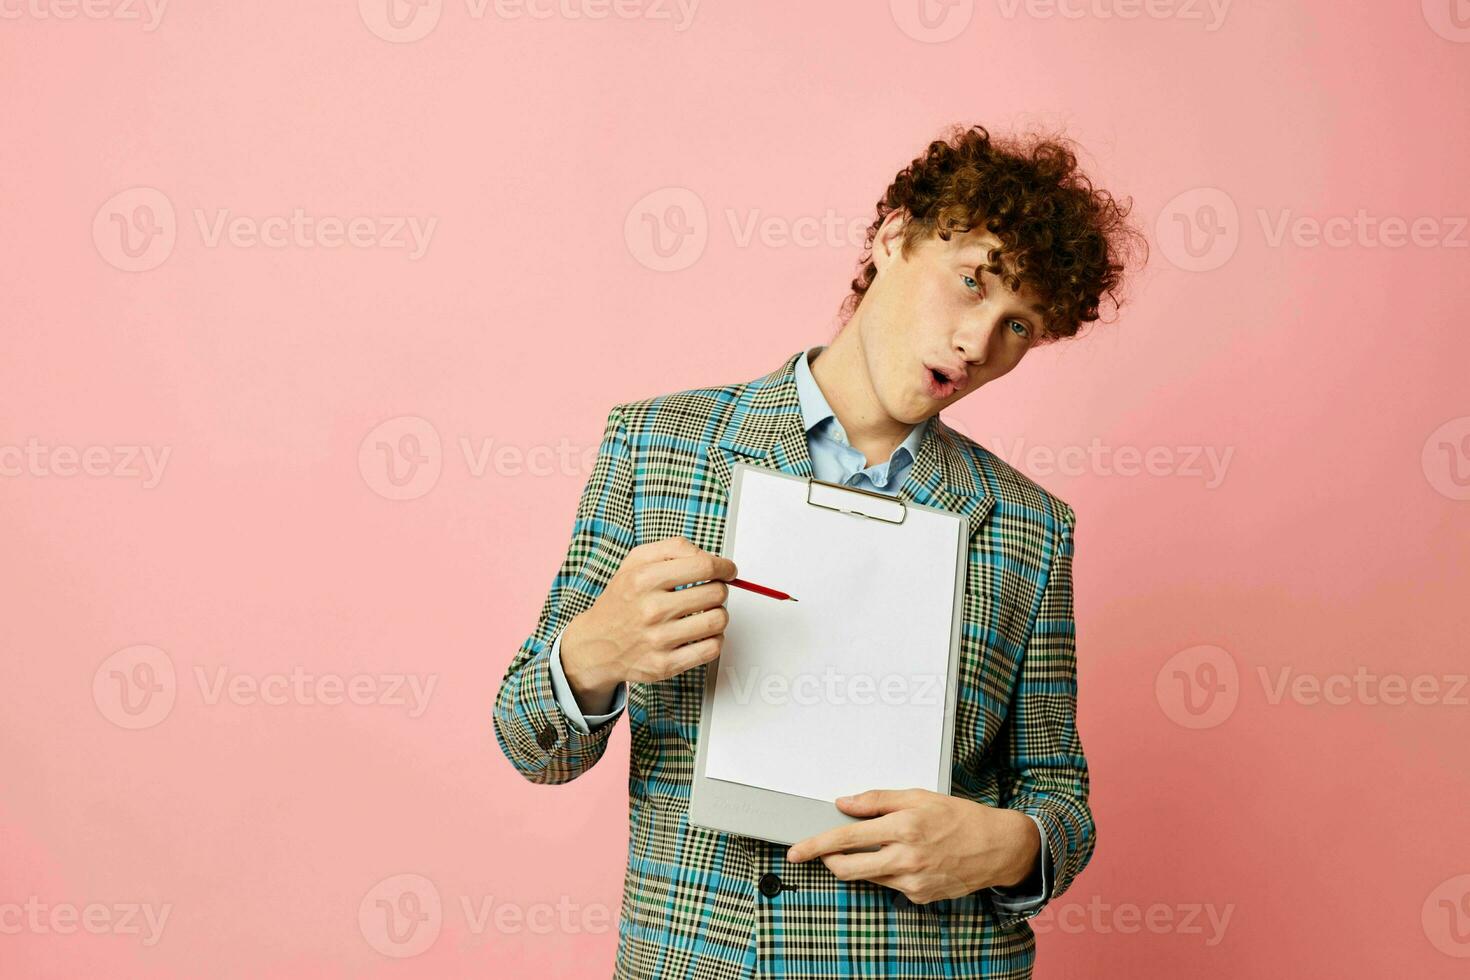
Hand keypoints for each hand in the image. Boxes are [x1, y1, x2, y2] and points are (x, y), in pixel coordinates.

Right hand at [560, 536, 737, 710]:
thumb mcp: (636, 562)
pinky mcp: (665, 665)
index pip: (703, 566)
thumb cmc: (622, 601)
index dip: (724, 566)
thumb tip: (710, 557)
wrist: (596, 645)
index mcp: (644, 580)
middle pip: (716, 593)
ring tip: (706, 613)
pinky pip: (712, 649)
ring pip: (718, 621)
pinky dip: (715, 639)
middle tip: (711, 592)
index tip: (728, 570)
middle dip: (720, 590)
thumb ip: (674, 548)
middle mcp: (651, 610)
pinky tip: (702, 634)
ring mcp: (658, 640)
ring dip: (719, 614)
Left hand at [784, 789, 1040, 904]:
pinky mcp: (919, 896)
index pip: (846, 838)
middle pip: (848, 868)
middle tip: (824, 853)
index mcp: (903, 827)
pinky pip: (890, 884)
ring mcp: (912, 881)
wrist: (996, 847)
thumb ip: (876, 800)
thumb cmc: (959, 817)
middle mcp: (905, 857)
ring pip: (868, 876)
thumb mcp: (918, 796)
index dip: (816, 845)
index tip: (797, 850)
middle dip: (829, 861)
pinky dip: (889, 871)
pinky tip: (909, 859)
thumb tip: (843, 803)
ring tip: (883, 846)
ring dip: (863, 863)